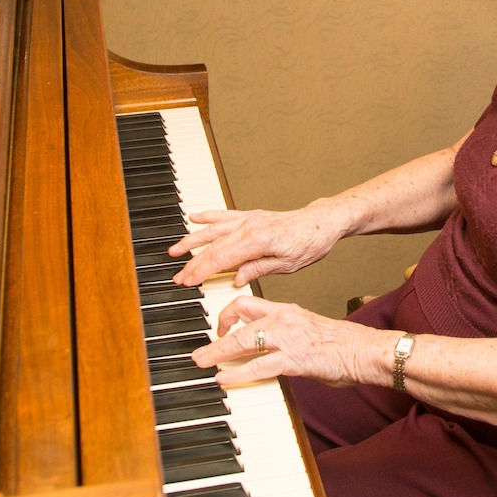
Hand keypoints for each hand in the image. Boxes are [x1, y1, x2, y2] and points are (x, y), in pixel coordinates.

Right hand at [168, 202, 346, 286]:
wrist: (322, 222)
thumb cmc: (309, 243)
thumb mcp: (287, 265)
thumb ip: (258, 269)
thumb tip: (236, 279)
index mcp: (257, 241)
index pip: (220, 258)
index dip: (201, 271)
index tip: (187, 281)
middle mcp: (249, 227)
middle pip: (213, 246)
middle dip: (192, 262)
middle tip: (177, 276)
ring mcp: (249, 219)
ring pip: (213, 229)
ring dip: (192, 239)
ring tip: (175, 249)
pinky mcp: (251, 216)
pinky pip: (224, 215)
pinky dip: (208, 216)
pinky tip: (194, 217)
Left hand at [189, 295, 396, 387]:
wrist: (366, 350)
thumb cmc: (342, 345)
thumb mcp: (307, 329)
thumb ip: (285, 332)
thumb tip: (266, 344)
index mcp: (286, 310)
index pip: (247, 302)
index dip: (227, 313)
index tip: (219, 327)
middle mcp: (283, 319)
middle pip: (239, 316)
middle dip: (215, 333)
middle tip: (200, 349)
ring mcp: (288, 338)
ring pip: (243, 340)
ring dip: (218, 352)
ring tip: (202, 362)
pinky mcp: (294, 359)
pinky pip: (260, 365)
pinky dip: (238, 373)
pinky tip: (224, 379)